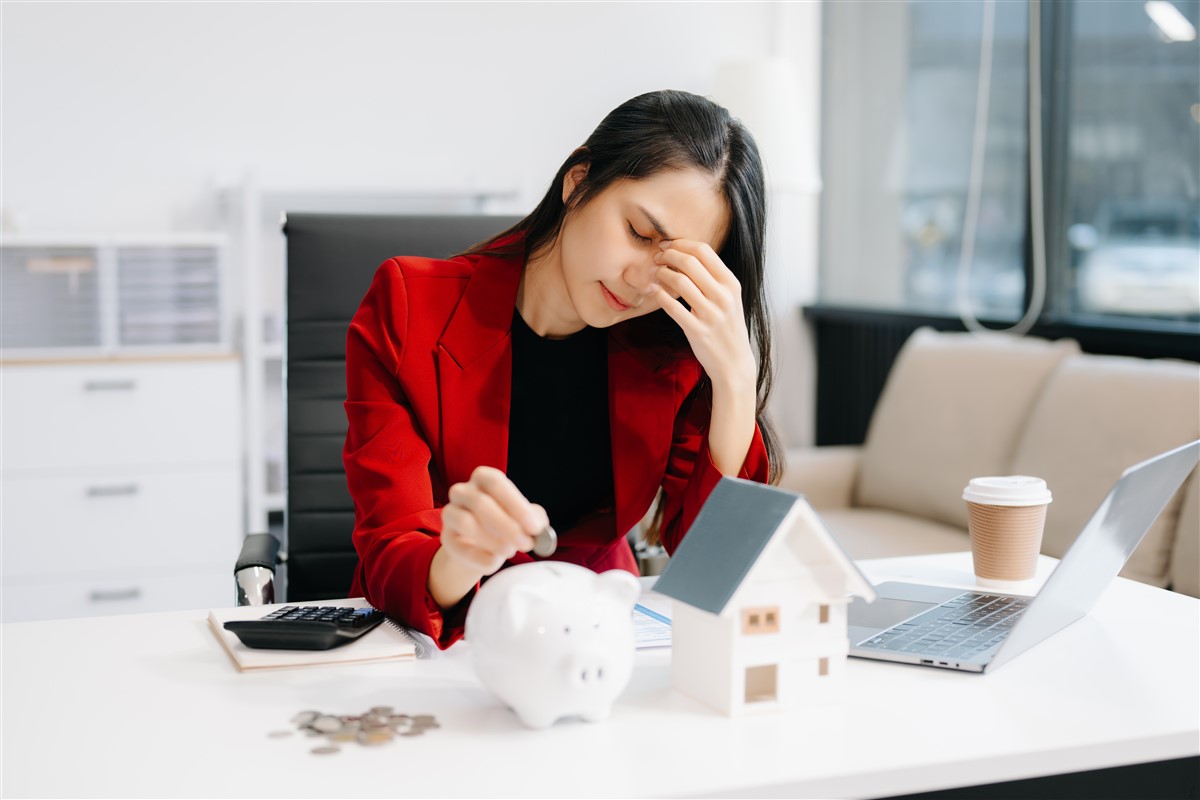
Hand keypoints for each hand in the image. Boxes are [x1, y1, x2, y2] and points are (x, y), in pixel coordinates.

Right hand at [439, 466, 546, 575]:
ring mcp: (450, 513)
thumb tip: (541, 531)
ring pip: (466, 523)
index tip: (534, 527)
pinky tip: (495, 561)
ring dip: (493, 541)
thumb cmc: (505, 523)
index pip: (495, 483)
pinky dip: (481, 558)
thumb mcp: (523, 517)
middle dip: (507, 526)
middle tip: (526, 544)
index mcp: (483, 479)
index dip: (516, 504)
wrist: (480, 546)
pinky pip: (460, 548)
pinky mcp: (446, 538)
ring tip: (510, 551)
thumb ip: (536, 519)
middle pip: (480, 503)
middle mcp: (462, 491)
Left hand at [651, 240, 756, 394]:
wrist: (734, 361)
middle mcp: (723, 296)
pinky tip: (654, 290)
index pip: (704, 251)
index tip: (667, 245)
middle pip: (690, 262)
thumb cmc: (727, 326)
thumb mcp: (729, 298)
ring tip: (655, 273)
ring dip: (662, 273)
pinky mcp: (697, 330)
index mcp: (731, 284)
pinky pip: (672, 307)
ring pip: (680, 282)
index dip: (681, 244)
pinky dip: (660, 295)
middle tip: (657, 257)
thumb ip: (713, 277)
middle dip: (668, 255)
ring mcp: (711, 314)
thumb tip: (685, 254)